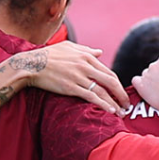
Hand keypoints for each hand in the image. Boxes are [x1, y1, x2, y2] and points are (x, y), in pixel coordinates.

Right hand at [12, 41, 128, 112]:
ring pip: (103, 91)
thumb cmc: (49, 55)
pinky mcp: (71, 87)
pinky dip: (103, 104)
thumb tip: (100, 52)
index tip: (122, 94)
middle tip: (127, 105)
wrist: (31, 65)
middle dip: (121, 95)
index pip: (109, 72)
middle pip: (111, 82)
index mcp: (87, 56)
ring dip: (114, 103)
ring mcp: (79, 77)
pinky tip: (110, 111)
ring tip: (121, 112)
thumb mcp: (69, 47)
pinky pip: (91, 96)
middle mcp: (86, 66)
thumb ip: (86, 50)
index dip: (118, 85)